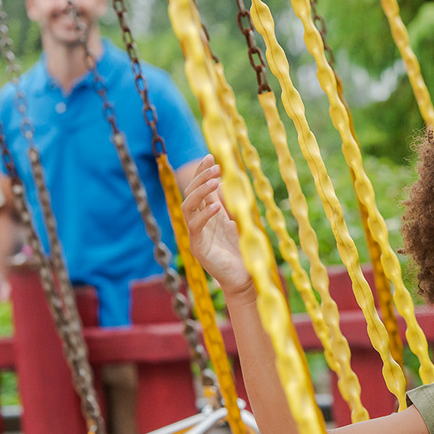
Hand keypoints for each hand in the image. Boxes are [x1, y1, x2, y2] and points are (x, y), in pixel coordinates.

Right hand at [180, 155, 252, 298]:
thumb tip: (230, 184)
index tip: (210, 155)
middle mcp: (199, 223)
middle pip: (191, 194)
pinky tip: (216, 207)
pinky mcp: (198, 248)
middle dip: (201, 178)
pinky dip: (205, 215)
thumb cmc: (244, 252)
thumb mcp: (239, 222)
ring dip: (200, 192)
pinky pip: (196, 227)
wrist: (245, 278)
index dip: (202, 172)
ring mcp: (197, 235)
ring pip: (188, 207)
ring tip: (214, 180)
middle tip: (215, 165)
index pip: (200, 189)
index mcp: (209, 216)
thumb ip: (232, 206)